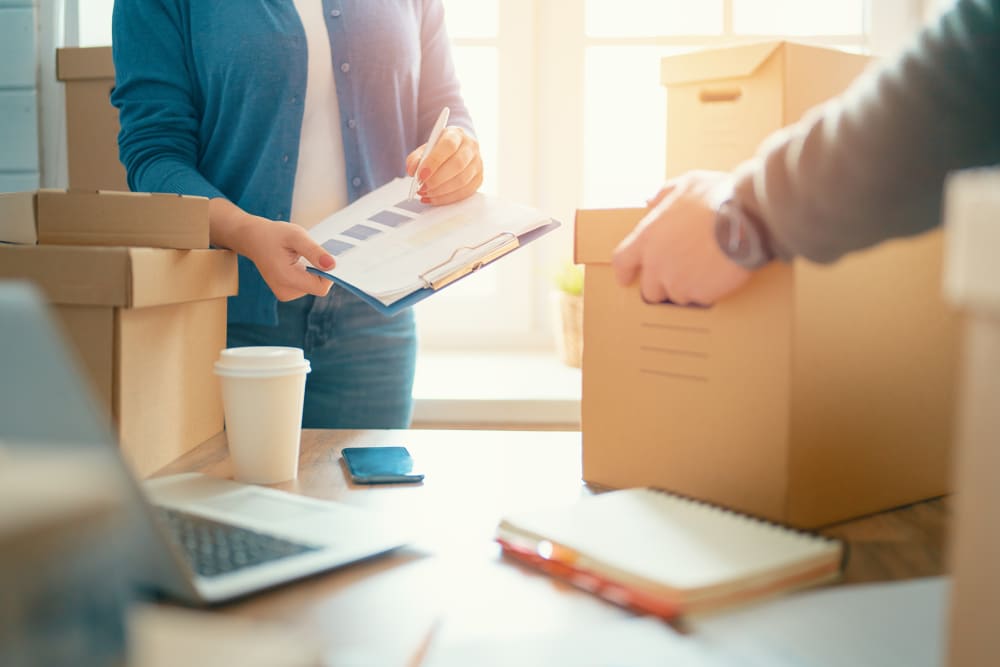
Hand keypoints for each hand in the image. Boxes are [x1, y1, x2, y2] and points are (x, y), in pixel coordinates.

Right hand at [240, 217, 335, 301]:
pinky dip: (307, 273)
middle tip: (308, 252)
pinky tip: (297, 262)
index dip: (328, 274)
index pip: (321, 287)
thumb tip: (332, 265)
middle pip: (318, 286)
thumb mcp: (296, 236)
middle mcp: (285, 291)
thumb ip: (314, 251)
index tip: (324, 256)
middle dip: (319, 269)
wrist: (253, 239)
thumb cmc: (273, 234)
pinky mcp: (286, 292)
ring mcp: (285, 294)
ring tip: (298, 256)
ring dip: (313, 270)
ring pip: (314, 286)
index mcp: (287, 279)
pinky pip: (307, 285)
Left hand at [405, 126, 482, 204]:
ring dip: (441, 191)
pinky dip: (447, 198)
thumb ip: (415, 159)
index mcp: (456, 134)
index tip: (420, 175)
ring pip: (462, 181)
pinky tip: (434, 198)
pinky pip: (465, 192)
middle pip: (458, 164)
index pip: (448, 145)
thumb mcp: (424, 149)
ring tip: (426, 193)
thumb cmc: (439, 150)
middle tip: (422, 187)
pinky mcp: (478, 179)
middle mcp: (470, 147)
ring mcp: (477, 163)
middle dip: (437, 179)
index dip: (434, 161)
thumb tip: (413, 171)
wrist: (456, 151)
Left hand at [612, 171, 751, 305]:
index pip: (622, 261)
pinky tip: (719, 275)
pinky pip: (699, 300)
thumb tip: (651, 201)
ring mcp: (677, 281)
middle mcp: (657, 263)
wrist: (747, 218)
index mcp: (648, 237)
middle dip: (663, 286)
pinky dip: (707, 292)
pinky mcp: (699, 294)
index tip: (626, 279)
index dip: (624, 272)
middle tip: (681, 276)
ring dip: (688, 288)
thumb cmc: (718, 197)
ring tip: (706, 270)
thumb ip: (664, 194)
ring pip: (677, 296)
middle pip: (650, 290)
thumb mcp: (686, 184)